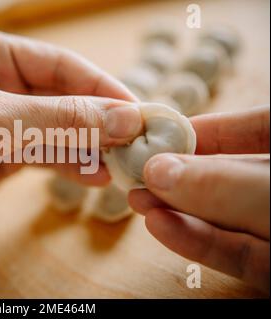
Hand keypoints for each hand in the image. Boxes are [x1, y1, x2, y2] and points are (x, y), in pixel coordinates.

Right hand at [129, 105, 269, 292]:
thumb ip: (225, 183)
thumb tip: (159, 171)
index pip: (261, 128)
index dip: (212, 127)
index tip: (164, 130)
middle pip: (232, 176)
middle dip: (183, 173)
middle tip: (137, 171)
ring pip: (228, 218)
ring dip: (180, 209)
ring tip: (138, 200)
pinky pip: (237, 253)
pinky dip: (198, 242)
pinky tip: (161, 227)